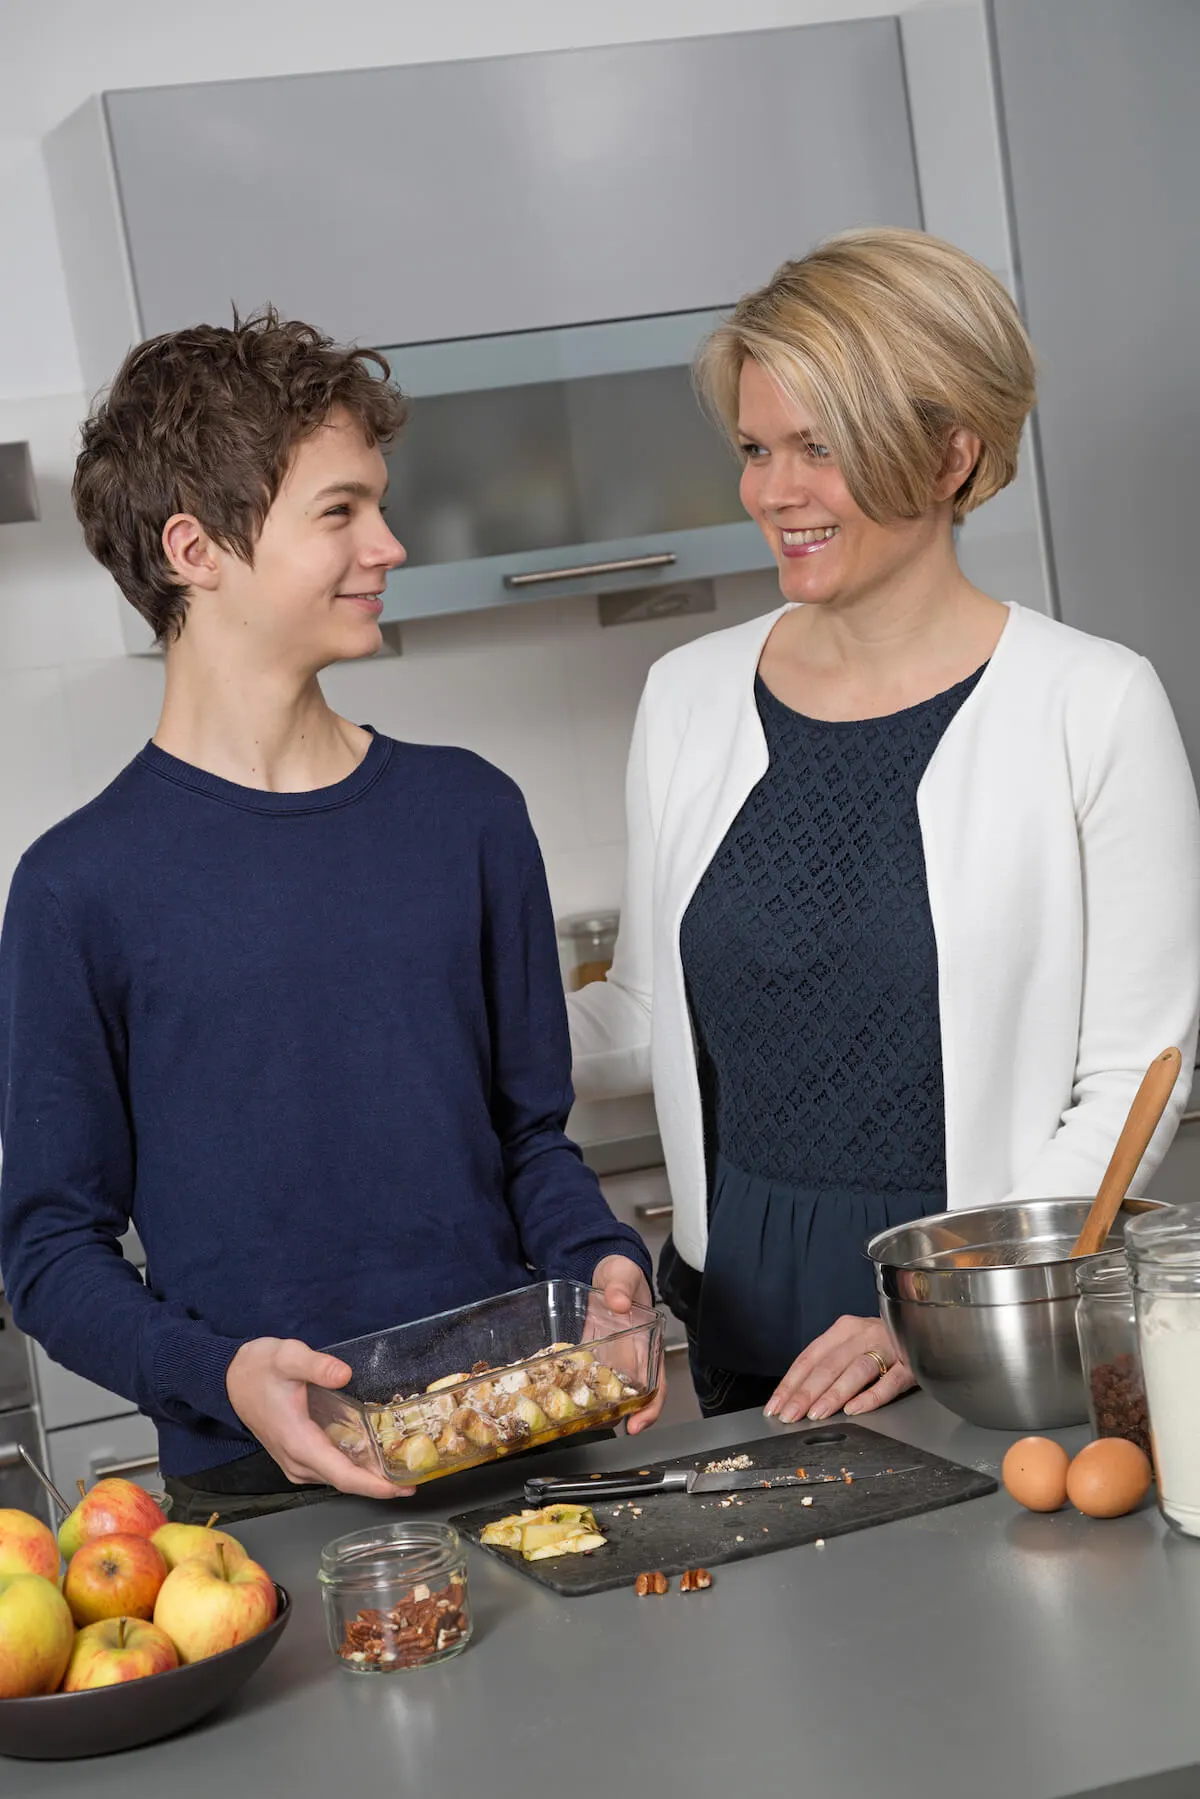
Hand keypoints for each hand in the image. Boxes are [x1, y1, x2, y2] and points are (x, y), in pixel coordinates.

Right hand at [226, 1337, 412, 1499]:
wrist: (230, 1379)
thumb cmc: (258, 1369)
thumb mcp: (287, 1356)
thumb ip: (316, 1365)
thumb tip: (344, 1374)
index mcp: (299, 1443)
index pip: (342, 1476)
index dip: (374, 1486)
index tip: (402, 1489)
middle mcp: (297, 1461)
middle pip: (345, 1482)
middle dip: (380, 1484)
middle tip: (415, 1475)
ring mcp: (296, 1462)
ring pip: (338, 1478)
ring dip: (368, 1477)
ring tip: (402, 1467)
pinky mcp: (297, 1456)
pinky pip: (331, 1469)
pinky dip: (354, 1468)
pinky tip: (374, 1457)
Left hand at [590, 1254, 665, 1435]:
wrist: (605, 1268)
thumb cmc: (623, 1273)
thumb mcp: (623, 1274)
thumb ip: (621, 1287)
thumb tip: (619, 1302)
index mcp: (647, 1346)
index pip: (656, 1386)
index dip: (650, 1409)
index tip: (637, 1425)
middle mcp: (630, 1359)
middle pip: (630, 1398)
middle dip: (617, 1418)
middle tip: (596, 1427)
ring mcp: (610, 1360)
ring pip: (607, 1393)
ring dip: (596, 1409)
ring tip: (576, 1420)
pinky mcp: (591, 1356)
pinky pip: (586, 1378)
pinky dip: (576, 1389)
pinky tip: (560, 1396)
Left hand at [763, 1315, 914, 1423]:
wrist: (924, 1324)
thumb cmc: (881, 1342)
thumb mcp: (852, 1345)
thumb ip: (829, 1364)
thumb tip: (797, 1396)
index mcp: (844, 1329)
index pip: (810, 1357)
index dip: (791, 1382)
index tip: (775, 1406)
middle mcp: (864, 1334)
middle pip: (829, 1365)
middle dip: (806, 1392)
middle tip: (790, 1415)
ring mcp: (889, 1348)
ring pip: (857, 1371)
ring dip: (834, 1394)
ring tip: (817, 1414)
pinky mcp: (912, 1364)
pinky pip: (890, 1382)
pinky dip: (872, 1396)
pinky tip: (855, 1409)